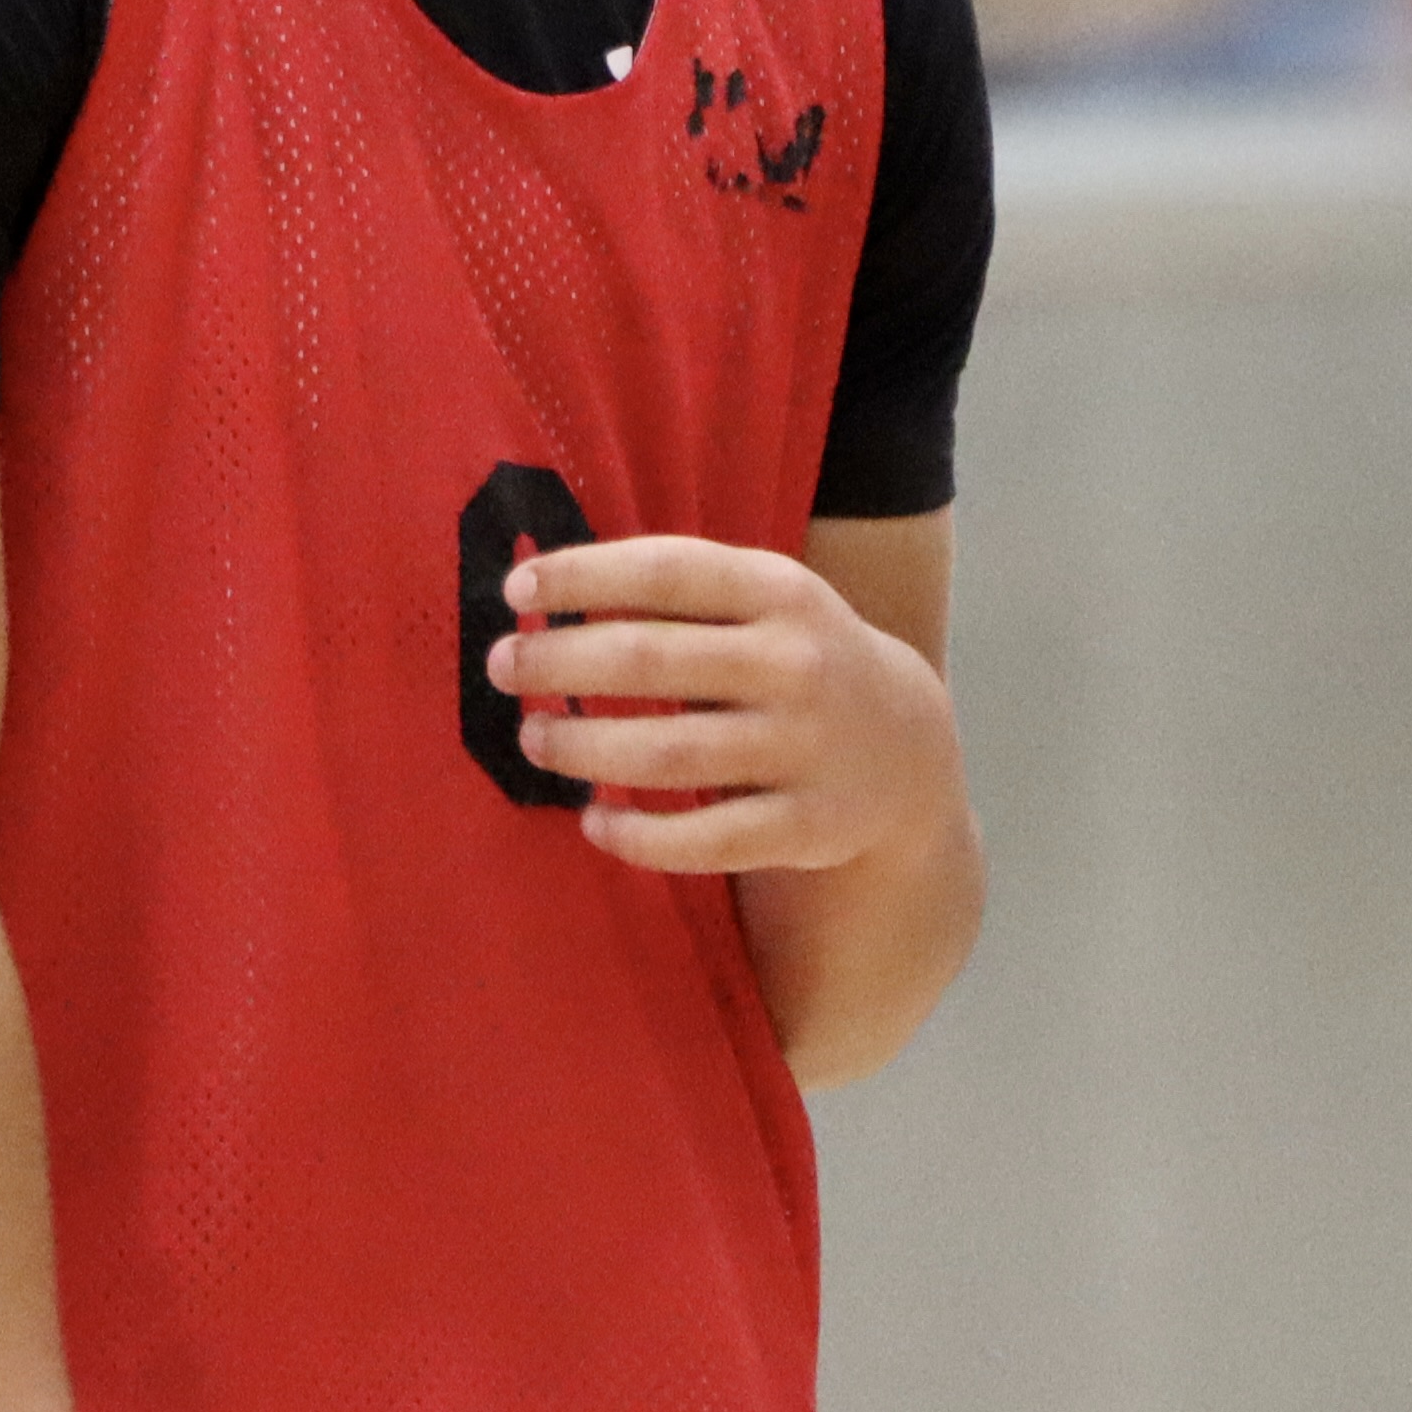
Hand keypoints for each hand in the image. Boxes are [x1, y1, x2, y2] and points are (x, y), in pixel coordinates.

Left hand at [486, 534, 960, 876]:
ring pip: (667, 754)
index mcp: (780, 591)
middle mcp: (796, 664)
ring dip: (582, 747)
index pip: (664, 570)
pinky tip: (593, 820)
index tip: (515, 588)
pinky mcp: (805, 827)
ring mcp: (804, 748)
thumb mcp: (763, 601)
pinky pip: (703, 841)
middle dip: (558, 662)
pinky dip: (637, 835)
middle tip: (503, 668)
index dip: (582, 575)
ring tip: (534, 740)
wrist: (908, 747)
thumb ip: (676, 592)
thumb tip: (543, 588)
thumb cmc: (794, 656)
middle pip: (649, 661)